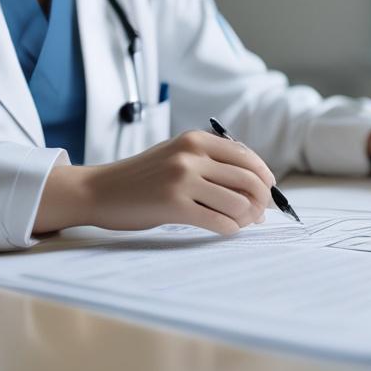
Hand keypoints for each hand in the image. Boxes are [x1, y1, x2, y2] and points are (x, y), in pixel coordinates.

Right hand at [77, 130, 275, 234]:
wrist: (100, 190)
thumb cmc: (142, 178)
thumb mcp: (177, 155)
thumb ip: (211, 163)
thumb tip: (255, 188)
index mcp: (196, 140)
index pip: (246, 157)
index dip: (264, 177)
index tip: (270, 192)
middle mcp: (191, 155)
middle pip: (248, 179)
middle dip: (262, 200)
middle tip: (260, 214)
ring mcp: (182, 179)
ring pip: (237, 202)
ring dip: (246, 218)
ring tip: (242, 224)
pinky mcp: (174, 205)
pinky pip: (218, 221)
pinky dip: (229, 229)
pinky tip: (226, 230)